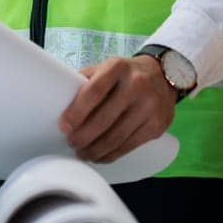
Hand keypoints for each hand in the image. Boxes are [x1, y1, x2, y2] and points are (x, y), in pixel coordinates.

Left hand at [58, 56, 175, 164]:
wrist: (164, 75)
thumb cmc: (126, 74)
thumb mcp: (107, 67)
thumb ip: (85, 80)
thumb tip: (58, 100)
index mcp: (118, 67)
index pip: (93, 92)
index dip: (76, 112)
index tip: (64, 126)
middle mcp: (136, 85)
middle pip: (103, 120)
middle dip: (82, 137)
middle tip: (71, 143)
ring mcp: (149, 106)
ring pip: (116, 138)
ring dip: (94, 150)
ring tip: (82, 153)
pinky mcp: (157, 125)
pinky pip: (129, 146)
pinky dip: (111, 155)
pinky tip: (100, 156)